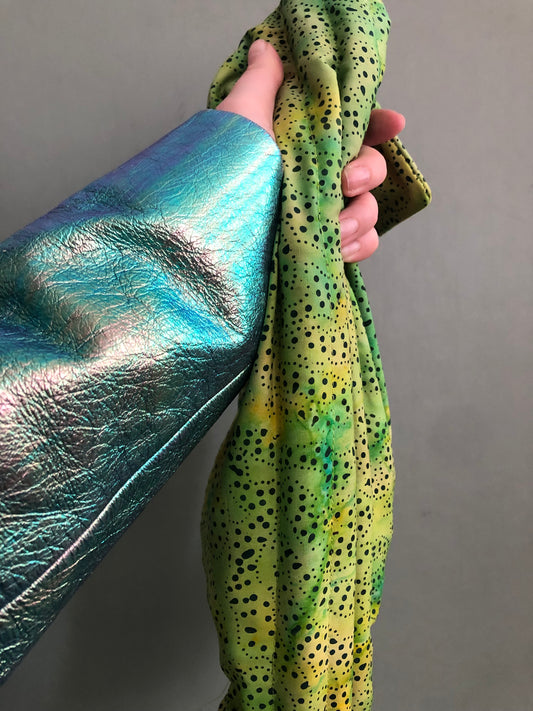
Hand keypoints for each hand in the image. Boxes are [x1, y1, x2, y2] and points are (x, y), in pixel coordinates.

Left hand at [217, 39, 403, 262]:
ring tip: (335, 228)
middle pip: (370, 169)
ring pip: (368, 211)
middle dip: (368, 172)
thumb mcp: (241, 116)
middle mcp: (316, 180)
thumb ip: (261, 82)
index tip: (394, 122)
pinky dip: (357, 247)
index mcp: (304, 146)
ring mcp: (319, 217)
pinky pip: (360, 246)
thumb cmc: (223, 170)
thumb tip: (264, 48)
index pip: (353, 130)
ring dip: (361, 217)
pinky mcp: (319, 248)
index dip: (378, 125)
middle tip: (346, 182)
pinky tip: (339, 247)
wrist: (208, 229)